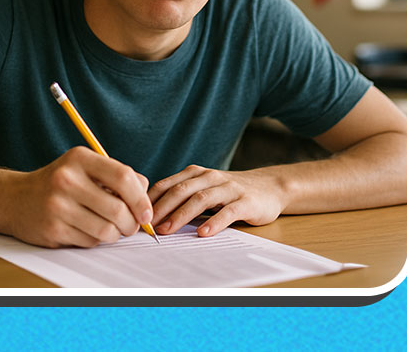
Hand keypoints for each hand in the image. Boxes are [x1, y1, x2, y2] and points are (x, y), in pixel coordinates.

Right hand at [5, 146, 152, 247]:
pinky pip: (90, 242)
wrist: (14, 199)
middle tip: (132, 225)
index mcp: (80, 159)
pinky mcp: (52, 229)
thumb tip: (146, 198)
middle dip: (132, 223)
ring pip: (106, 230)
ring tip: (113, 228)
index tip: (146, 212)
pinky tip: (88, 230)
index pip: (123, 178)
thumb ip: (119, 176)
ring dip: (116, 234)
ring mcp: (57, 206)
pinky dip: (96, 240)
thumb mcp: (86, 167)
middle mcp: (67, 180)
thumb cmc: (61, 183)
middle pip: (118, 209)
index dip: (141, 199)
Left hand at [148, 165, 287, 236]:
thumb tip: (150, 214)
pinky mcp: (246, 201)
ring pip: (201, 199)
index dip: (151, 199)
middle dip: (162, 208)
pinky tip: (203, 233)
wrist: (270, 187)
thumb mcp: (205, 187)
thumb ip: (183, 196)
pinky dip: (214, 222)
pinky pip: (228, 211)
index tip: (137, 215)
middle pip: (182, 190)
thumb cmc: (231, 191)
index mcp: (197, 173)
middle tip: (147, 225)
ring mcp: (229, 188)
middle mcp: (212, 177)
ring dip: (181, 215)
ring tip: (167, 230)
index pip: (168, 184)